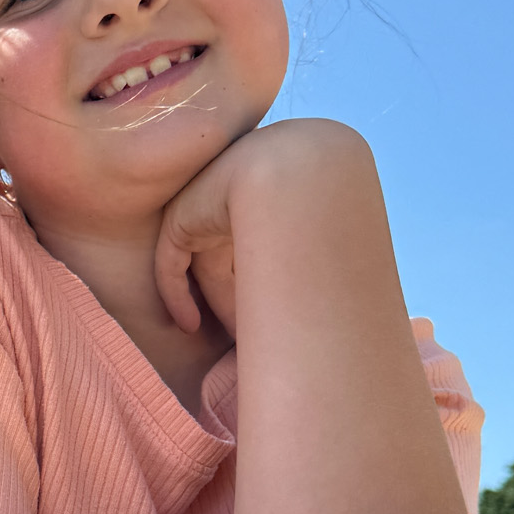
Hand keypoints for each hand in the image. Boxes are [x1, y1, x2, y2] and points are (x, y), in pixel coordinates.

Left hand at [154, 121, 381, 338]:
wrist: (298, 173)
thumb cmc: (325, 205)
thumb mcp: (324, 231)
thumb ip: (318, 254)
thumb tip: (341, 298)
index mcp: (273, 194)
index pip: (262, 250)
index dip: (267, 289)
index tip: (278, 324)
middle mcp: (239, 197)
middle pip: (233, 262)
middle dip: (242, 303)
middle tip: (255, 340)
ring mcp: (208, 204)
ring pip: (205, 267)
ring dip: (216, 307)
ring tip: (233, 341)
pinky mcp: (181, 217)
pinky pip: (172, 263)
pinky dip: (177, 296)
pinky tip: (189, 325)